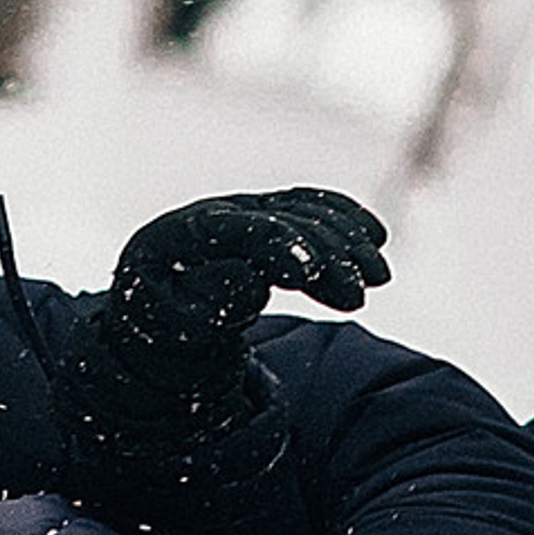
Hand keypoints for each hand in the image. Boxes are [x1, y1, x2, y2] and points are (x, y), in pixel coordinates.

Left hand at [102, 189, 390, 388]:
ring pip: (305, 213)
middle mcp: (220, 213)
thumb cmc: (162, 321)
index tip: (315, 276)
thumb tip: (251, 280)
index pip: (244, 231)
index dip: (284, 248)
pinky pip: (311, 208)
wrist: (155, 308)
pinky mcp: (268, 217)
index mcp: (184, 235)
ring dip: (347, 241)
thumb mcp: (173, 326)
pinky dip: (345, 220)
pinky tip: (376, 237)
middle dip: (328, 256)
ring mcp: (247, 211)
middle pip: (285, 222)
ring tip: (379, 278)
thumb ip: (207, 304)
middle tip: (358, 297)